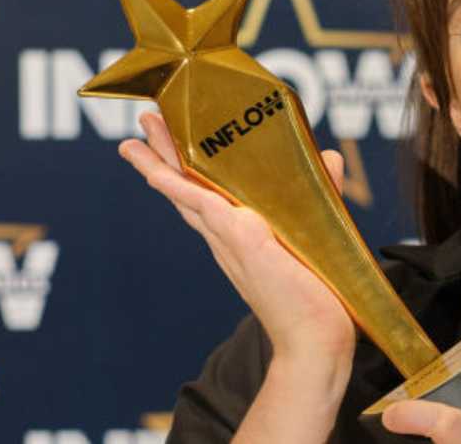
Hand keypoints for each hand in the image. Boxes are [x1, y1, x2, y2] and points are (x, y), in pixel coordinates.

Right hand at [119, 112, 355, 370]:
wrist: (316, 335)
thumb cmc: (319, 291)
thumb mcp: (319, 228)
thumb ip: (322, 190)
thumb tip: (327, 157)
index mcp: (239, 234)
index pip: (205, 195)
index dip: (186, 168)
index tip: (169, 141)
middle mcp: (226, 236)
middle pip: (185, 189)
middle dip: (161, 156)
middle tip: (141, 124)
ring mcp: (230, 239)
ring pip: (185, 195)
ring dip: (158, 165)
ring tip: (133, 141)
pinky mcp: (243, 240)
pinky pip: (204, 208)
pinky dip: (180, 189)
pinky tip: (158, 172)